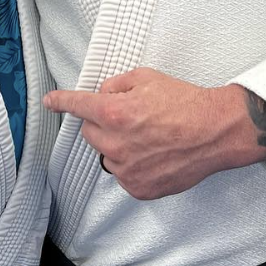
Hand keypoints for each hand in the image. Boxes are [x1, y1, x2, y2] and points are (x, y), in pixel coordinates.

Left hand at [43, 68, 256, 199]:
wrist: (215, 132)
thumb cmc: (186, 103)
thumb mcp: (147, 78)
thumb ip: (116, 84)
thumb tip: (103, 93)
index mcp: (114, 113)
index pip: (77, 106)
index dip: (61, 101)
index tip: (49, 101)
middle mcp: (116, 143)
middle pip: (90, 133)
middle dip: (103, 123)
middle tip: (131, 117)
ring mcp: (127, 169)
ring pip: (107, 155)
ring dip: (117, 146)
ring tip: (148, 138)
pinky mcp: (139, 187)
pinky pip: (124, 174)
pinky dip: (133, 165)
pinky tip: (155, 154)